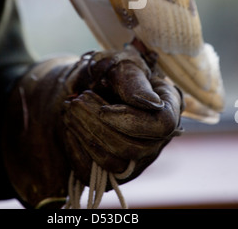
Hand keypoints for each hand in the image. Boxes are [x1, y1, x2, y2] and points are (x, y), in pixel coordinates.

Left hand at [2, 48, 182, 207]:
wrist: (83, 87)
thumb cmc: (108, 72)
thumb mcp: (120, 65)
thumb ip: (133, 81)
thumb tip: (149, 102)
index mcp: (167, 107)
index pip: (162, 125)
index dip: (131, 120)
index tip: (102, 109)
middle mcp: (157, 138)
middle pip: (136, 148)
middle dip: (100, 125)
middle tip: (75, 102)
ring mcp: (136, 159)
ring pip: (115, 162)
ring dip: (86, 134)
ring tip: (70, 109)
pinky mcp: (112, 172)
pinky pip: (93, 171)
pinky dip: (76, 146)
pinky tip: (69, 124)